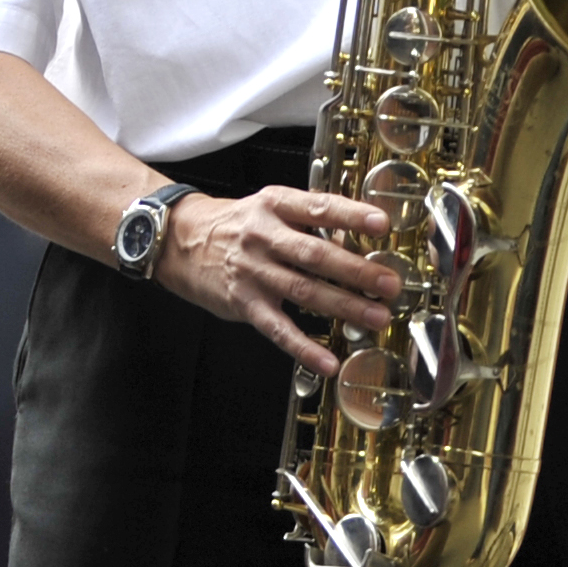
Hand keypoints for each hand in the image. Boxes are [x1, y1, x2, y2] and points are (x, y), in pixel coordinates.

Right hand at [155, 184, 404, 373]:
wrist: (178, 240)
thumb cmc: (234, 224)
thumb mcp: (267, 208)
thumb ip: (307, 222)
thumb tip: (355, 241)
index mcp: (274, 205)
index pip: (318, 207)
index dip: (351, 215)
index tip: (382, 224)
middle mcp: (263, 236)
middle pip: (315, 254)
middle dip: (357, 271)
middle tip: (389, 283)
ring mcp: (252, 271)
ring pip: (304, 290)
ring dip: (344, 306)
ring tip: (376, 317)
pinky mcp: (243, 302)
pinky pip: (278, 328)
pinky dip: (304, 347)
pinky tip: (327, 361)